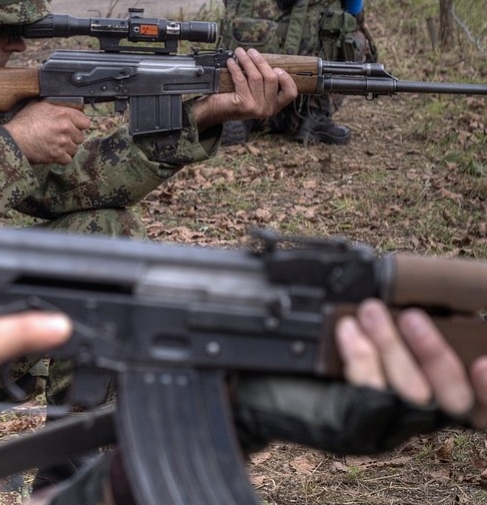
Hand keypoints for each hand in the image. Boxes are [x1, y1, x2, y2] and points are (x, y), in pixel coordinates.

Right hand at [3, 100, 90, 164]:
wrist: (14, 139)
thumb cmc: (23, 122)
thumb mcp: (38, 105)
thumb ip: (54, 106)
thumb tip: (61, 104)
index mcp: (63, 113)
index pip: (85, 121)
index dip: (79, 124)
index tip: (74, 126)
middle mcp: (66, 128)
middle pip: (80, 136)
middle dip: (72, 137)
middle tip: (62, 136)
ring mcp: (62, 142)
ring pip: (75, 149)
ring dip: (67, 148)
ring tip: (57, 145)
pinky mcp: (57, 155)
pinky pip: (67, 159)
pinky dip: (62, 158)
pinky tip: (54, 153)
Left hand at [194, 48, 297, 130]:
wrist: (215, 111)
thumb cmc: (235, 98)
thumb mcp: (254, 91)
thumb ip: (264, 80)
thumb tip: (264, 59)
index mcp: (275, 106)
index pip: (291, 93)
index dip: (286, 78)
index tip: (276, 67)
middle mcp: (268, 109)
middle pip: (272, 79)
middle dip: (260, 61)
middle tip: (251, 51)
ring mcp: (256, 108)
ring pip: (256, 77)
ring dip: (247, 61)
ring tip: (239, 52)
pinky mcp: (244, 105)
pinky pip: (242, 80)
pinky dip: (236, 68)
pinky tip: (231, 62)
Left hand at [233, 298, 486, 455]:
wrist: (261, 396)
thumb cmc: (320, 363)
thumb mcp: (365, 347)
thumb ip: (392, 334)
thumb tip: (403, 298)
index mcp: (427, 400)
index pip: (473, 404)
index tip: (485, 361)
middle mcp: (412, 420)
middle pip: (446, 397)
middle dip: (433, 352)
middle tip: (411, 315)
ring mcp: (383, 427)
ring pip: (406, 392)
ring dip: (390, 346)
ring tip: (370, 310)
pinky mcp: (351, 427)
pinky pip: (363, 392)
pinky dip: (358, 357)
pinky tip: (347, 331)